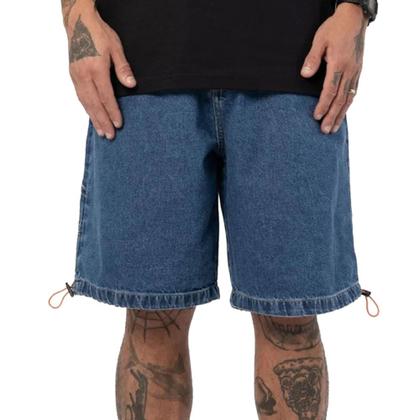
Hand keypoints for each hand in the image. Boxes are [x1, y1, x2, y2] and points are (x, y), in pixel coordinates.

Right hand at [63, 0, 135, 139]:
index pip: (106, 96)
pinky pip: (81, 97)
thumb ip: (123, 68)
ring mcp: (76, 76)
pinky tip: (93, 117)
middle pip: (94, 103)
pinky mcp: (73, 76)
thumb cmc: (99, 34)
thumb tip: (132, 85)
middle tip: (110, 135)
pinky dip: (87, 109)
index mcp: (96, 68)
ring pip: (85, 102)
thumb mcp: (116, 48)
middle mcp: (83, 75)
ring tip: (101, 132)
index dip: (112, 111)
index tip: (119, 124)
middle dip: (102, 121)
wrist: (78, 22)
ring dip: (94, 118)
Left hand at [301, 3, 367, 133]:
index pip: (330, 89)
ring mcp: (356, 72)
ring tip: (333, 129)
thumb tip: (305, 75)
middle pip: (340, 98)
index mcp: (339, 63)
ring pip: (348, 98)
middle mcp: (350, 71)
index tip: (316, 116)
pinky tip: (342, 114)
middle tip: (325, 131)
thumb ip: (312, 58)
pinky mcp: (358, 72)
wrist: (354, 18)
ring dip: (340, 115)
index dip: (323, 104)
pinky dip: (347, 105)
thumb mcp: (320, 40)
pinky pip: (353, 92)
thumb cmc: (335, 28)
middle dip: (332, 116)